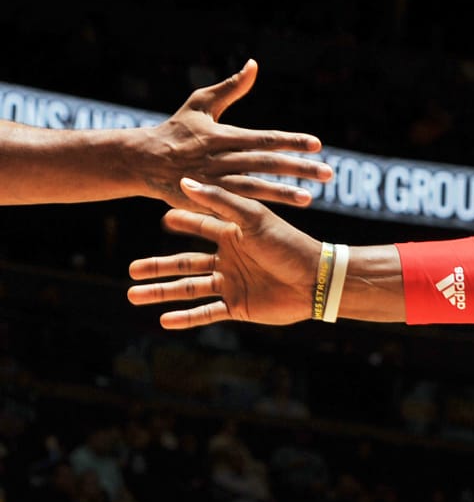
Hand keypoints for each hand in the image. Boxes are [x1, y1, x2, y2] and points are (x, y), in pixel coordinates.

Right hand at [127, 179, 321, 328]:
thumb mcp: (253, 219)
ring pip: (188, 288)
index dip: (180, 223)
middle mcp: (229, 258)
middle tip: (130, 269)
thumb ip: (221, 201)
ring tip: (132, 295)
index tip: (158, 218)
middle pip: (185, 262)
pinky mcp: (238, 306)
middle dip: (158, 266)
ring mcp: (232, 283)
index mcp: (234, 234)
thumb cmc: (288, 244)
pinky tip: (163, 321)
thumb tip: (186, 181)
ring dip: (162, 292)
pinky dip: (186, 318)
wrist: (315, 280)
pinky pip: (206, 313)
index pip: (199, 226)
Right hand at [140, 59, 332, 207]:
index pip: (264, 139)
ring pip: (253, 188)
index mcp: (223, 136)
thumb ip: (230, 88)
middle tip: (328, 173)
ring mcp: (213, 182)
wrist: (140, 160)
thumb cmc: (175, 130)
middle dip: (298, 169)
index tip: (317, 144)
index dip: (291, 141)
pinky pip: (232, 207)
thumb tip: (254, 65)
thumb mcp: (200, 104)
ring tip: (309, 199)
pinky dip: (252, 211)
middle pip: (266, 164)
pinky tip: (276, 218)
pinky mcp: (203, 200)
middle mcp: (220, 159)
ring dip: (281, 194)